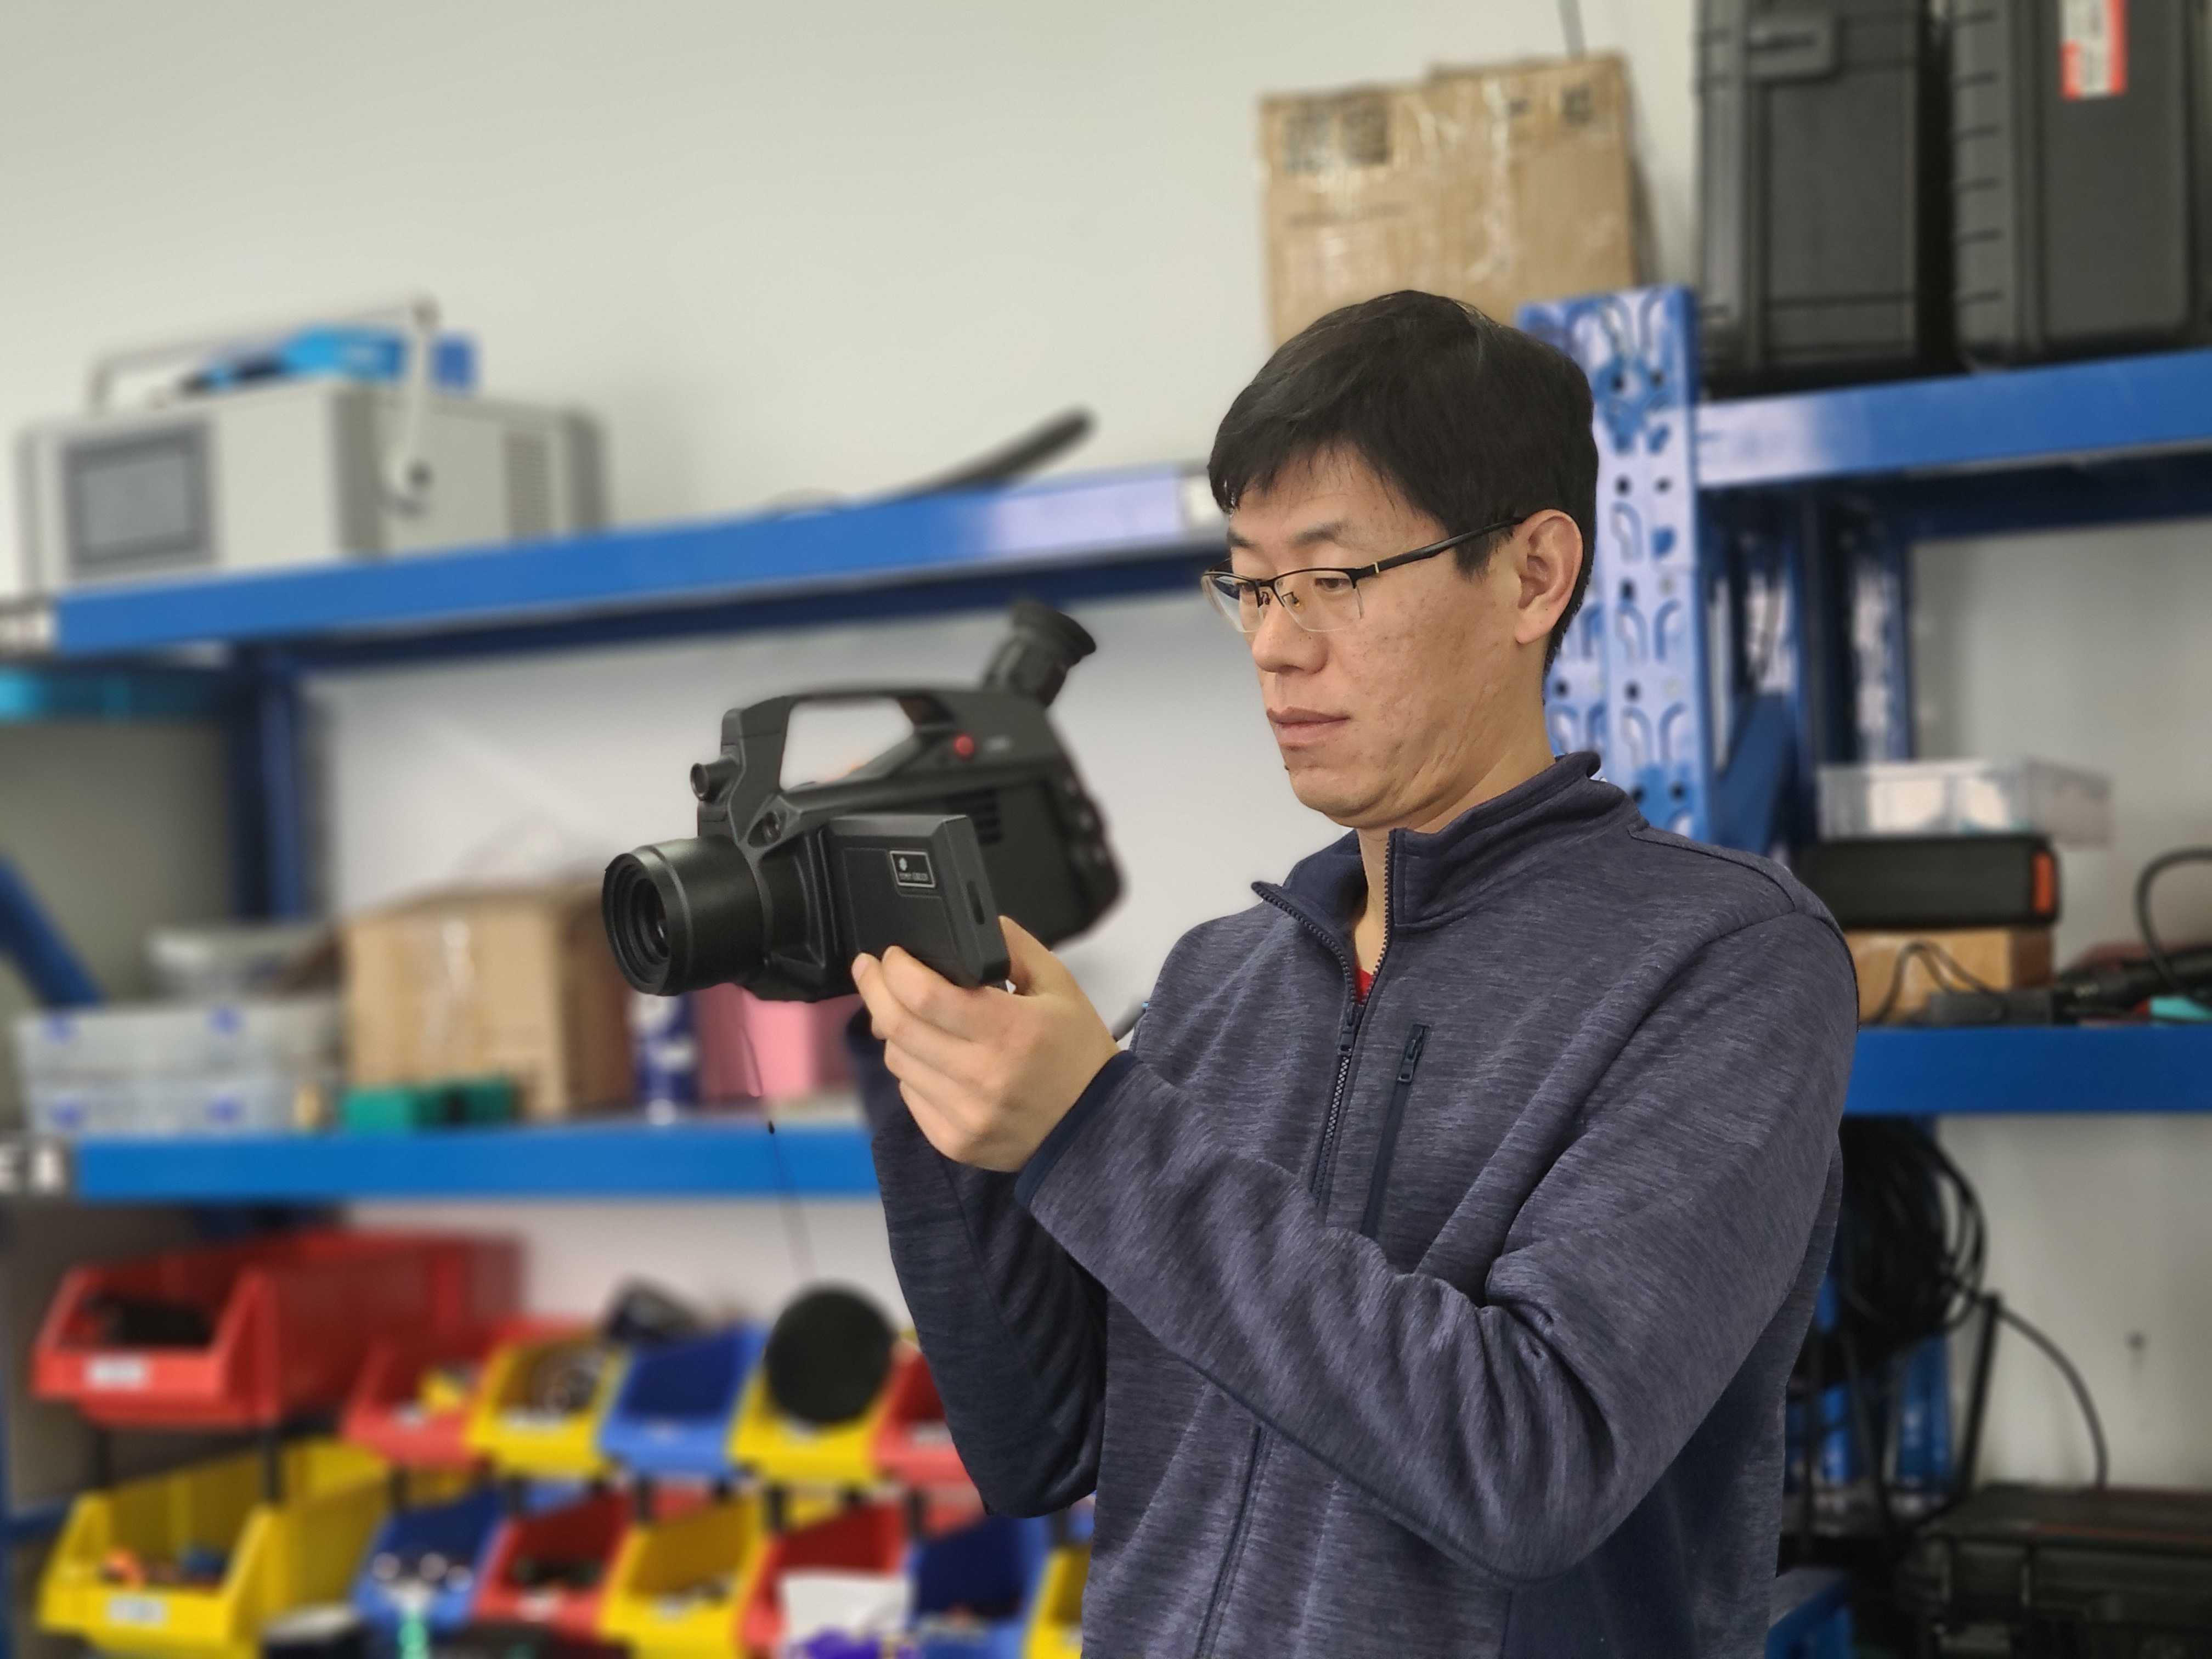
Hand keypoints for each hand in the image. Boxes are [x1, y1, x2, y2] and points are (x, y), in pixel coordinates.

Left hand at [851, 917, 1120, 1171]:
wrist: (1098, 1125)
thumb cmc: (1077, 1050)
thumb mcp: (1059, 985)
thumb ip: (1014, 947)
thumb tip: (971, 925)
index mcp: (1011, 1030)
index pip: (925, 995)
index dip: (896, 969)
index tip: (891, 954)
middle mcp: (983, 1075)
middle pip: (898, 1027)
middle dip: (875, 989)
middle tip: (870, 970)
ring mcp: (966, 1114)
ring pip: (898, 1061)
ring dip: (893, 1030)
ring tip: (907, 1014)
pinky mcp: (954, 1142)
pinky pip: (909, 1096)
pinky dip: (912, 1070)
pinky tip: (929, 1056)